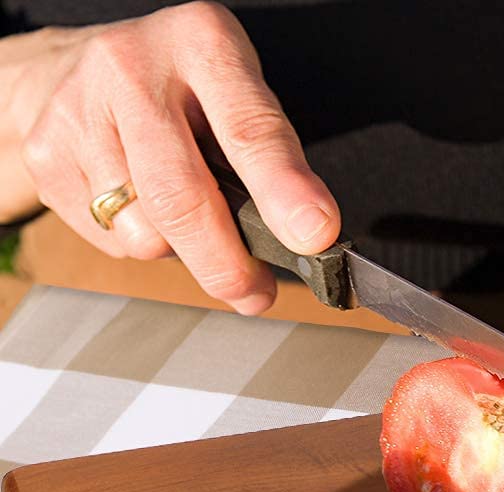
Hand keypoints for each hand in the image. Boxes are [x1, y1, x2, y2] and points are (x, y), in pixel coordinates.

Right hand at [1, 2, 339, 313]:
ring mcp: (79, 112)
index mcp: (202, 45)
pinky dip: (142, 244)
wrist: (72, 70)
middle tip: (255, 292)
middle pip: (182, 199)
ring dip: (180, 252)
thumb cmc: (180, 93)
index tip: (314, 235)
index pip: (250, 130)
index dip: (283, 190)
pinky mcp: (48, 157)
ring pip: (144, 232)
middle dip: (227, 265)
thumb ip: (272, 162)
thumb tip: (306, 239)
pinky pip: (113, 240)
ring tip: (189, 221)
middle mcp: (132, 71)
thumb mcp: (237, 98)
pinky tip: (142, 207)